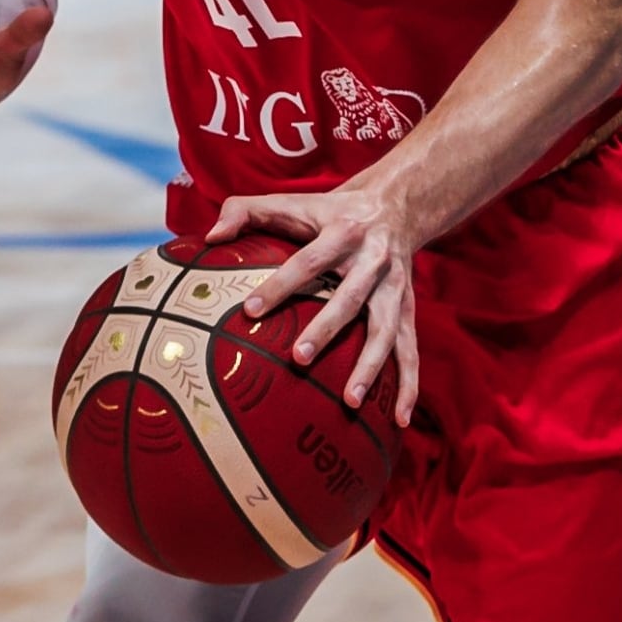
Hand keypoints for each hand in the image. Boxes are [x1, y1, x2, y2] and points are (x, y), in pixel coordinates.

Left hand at [206, 179, 425, 423]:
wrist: (394, 206)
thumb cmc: (327, 211)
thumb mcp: (290, 201)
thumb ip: (244, 211)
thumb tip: (210, 237)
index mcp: (340, 232)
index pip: (306, 261)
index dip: (278, 285)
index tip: (249, 311)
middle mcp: (372, 261)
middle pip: (350, 298)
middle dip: (327, 330)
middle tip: (297, 359)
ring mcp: (395, 288)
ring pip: (386, 330)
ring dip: (371, 367)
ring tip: (350, 401)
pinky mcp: (408, 309)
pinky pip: (411, 351)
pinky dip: (409, 386)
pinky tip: (399, 420)